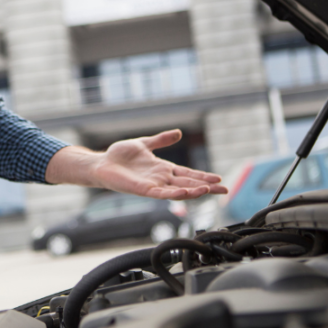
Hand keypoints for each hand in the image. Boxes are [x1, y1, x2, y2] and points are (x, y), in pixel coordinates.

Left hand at [46, 129, 227, 199]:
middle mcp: (161, 179)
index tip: (219, 179)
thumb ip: (161, 140)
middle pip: (189, 184)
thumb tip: (178, 133)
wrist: (102, 163)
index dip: (203, 177)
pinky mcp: (143, 190)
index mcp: (163, 169)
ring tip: (209, 190)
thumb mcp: (145, 144)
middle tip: (224, 190)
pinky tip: (185, 193)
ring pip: (178, 190)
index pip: (188, 174)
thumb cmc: (119, 156)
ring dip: (194, 191)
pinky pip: (161, 194)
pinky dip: (174, 194)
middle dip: (206, 187)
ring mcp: (153, 185)